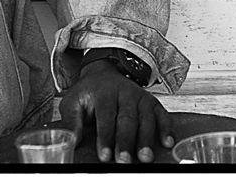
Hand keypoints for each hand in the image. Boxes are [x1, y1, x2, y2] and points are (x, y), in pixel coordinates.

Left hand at [57, 58, 172, 163]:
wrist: (104, 74)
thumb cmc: (88, 94)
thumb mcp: (72, 102)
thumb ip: (70, 121)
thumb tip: (68, 142)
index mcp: (103, 93)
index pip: (105, 116)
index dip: (105, 136)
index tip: (105, 155)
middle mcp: (124, 93)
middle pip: (127, 119)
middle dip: (126, 141)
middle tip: (124, 160)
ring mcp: (140, 97)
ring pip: (145, 118)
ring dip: (146, 139)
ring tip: (145, 157)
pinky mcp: (152, 102)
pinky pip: (162, 114)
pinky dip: (166, 128)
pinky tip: (167, 143)